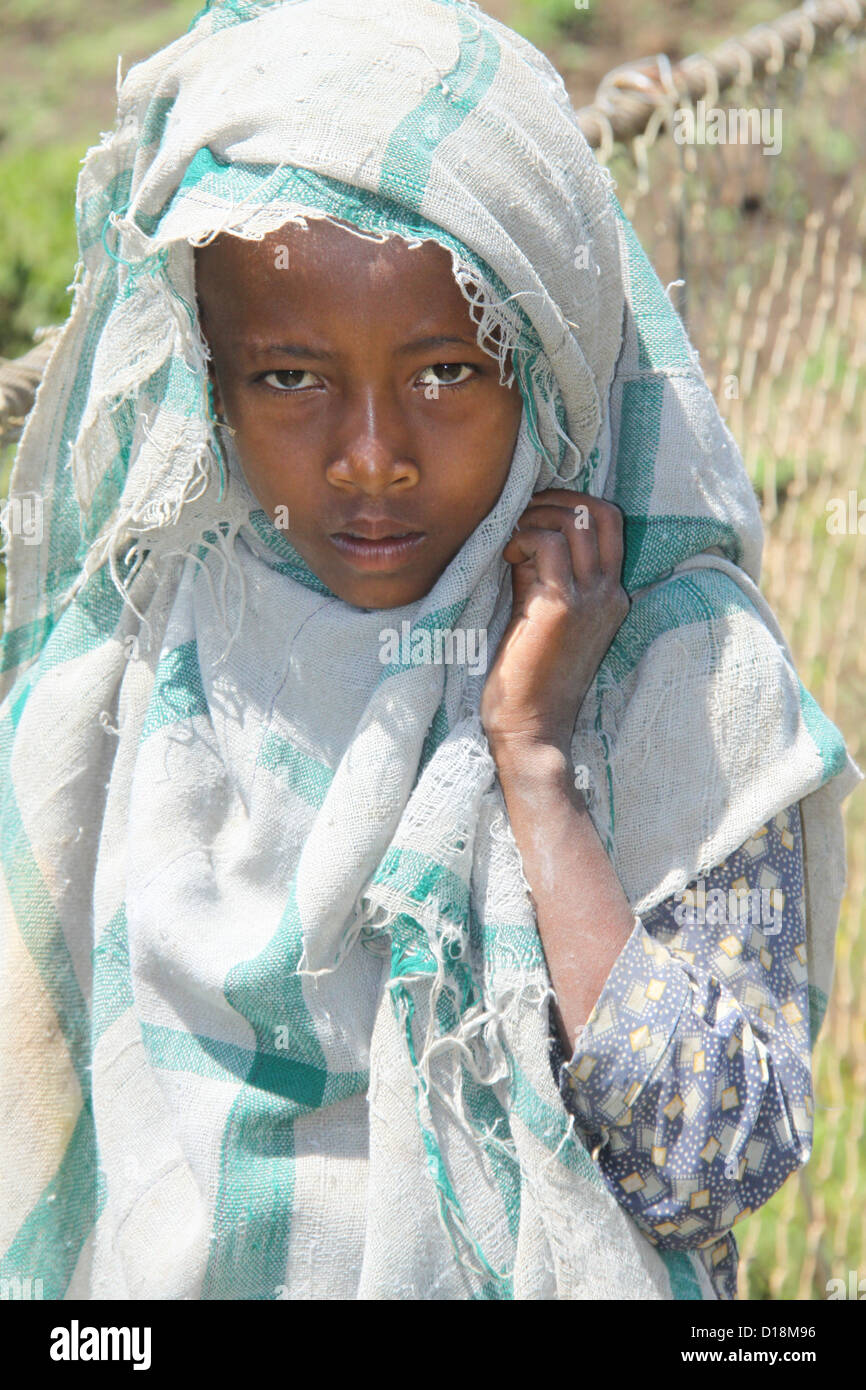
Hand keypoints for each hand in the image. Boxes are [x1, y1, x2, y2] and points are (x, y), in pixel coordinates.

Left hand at [480, 489, 629, 760]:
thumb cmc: (528, 677)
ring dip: (534, 518)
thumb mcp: (544, 614)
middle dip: (556, 500)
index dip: (572, 504)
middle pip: (601, 511)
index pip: (610, 523)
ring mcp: (590, 599)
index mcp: (611, 595)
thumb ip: (541, 574)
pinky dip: (521, 538)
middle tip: (521, 517)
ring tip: (510, 541)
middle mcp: (609, 593)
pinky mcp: (561, 607)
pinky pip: (546, 544)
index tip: (534, 515)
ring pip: (575, 520)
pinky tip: (504, 559)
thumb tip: (525, 535)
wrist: (531, 729)